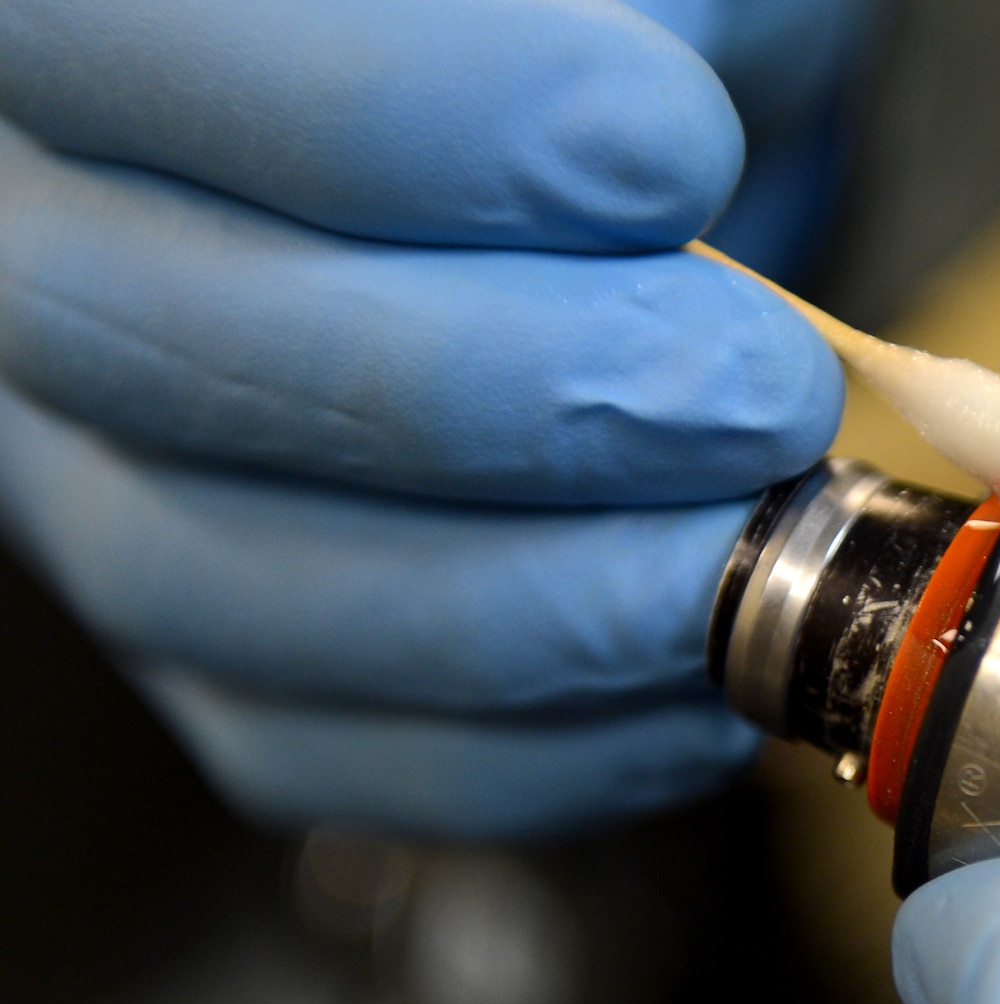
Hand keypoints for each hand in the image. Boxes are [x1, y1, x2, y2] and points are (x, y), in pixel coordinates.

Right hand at [0, 0, 856, 837]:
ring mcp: (97, 459)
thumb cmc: (648, 32)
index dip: (399, 120)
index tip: (663, 153)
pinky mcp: (215, 631)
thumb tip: (635, 147)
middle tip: (748, 391)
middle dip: (506, 398)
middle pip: (148, 344)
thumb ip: (618, 3)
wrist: (641, 153)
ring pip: (215, 581)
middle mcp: (42, 236)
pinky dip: (520, 752)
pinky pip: (302, 744)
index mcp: (98, 17)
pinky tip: (692, 686)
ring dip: (529, 602)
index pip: (130, 36)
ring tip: (744, 546)